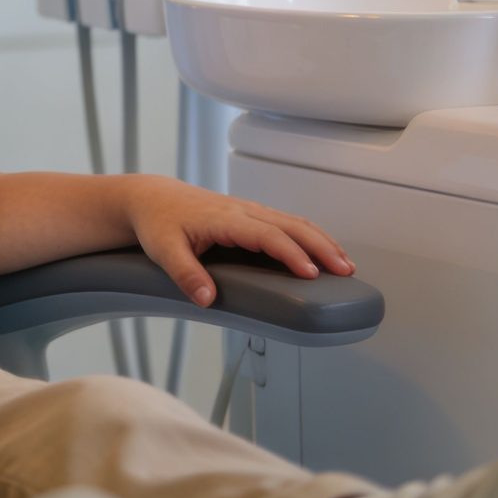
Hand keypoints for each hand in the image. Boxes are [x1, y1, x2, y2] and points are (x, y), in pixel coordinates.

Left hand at [122, 177, 353, 306]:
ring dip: (321, 240)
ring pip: (294, 221)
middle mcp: (241, 210)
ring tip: (345, 265)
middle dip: (320, 246)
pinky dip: (310, 236)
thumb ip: (185, 274)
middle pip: (290, 225)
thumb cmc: (158, 222)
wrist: (151, 198)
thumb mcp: (162, 250)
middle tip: (345, 270)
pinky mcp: (251, 215)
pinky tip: (322, 253)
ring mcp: (248, 210)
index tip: (311, 273)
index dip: (290, 253)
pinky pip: (287, 222)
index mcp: (224, 218)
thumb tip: (206, 299)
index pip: (266, 235)